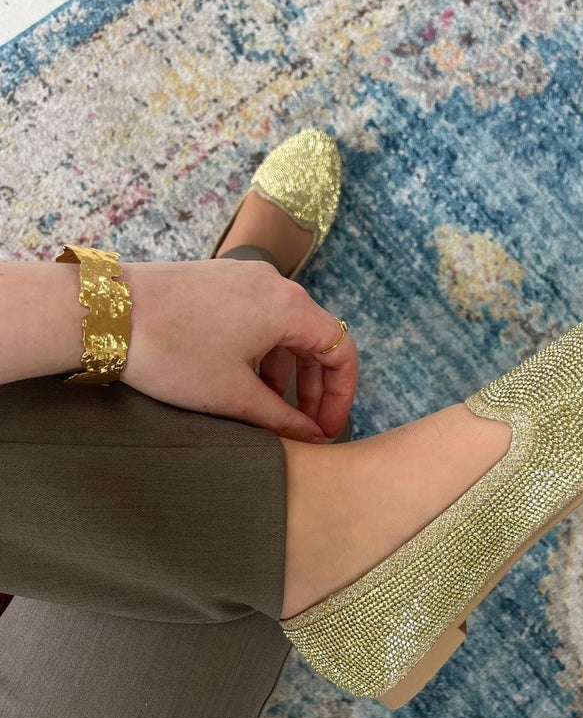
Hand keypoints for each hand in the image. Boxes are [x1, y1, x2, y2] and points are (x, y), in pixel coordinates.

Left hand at [120, 259, 357, 442]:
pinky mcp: (218, 282)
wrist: (106, 313)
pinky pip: (257, 320)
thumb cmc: (173, 353)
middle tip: (304, 429)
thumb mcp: (234, 396)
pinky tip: (242, 384)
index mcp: (289, 307)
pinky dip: (261, 354)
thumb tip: (312, 437)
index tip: (327, 431)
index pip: (341, 351)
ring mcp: (244, 279)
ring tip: (269, 413)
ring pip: (284, 332)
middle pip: (315, 341)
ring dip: (285, 375)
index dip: (341, 397)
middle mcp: (273, 285)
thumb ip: (283, 420)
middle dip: (315, 389)